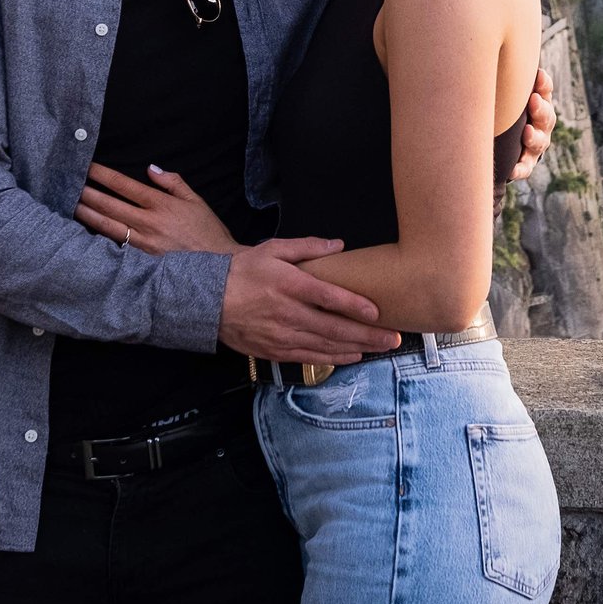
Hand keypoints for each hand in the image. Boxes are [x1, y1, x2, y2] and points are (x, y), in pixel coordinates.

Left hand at [77, 164, 241, 254]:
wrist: (219, 268)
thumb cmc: (209, 233)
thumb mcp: (197, 202)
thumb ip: (174, 183)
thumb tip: (151, 169)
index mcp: (162, 205)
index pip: (125, 186)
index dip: (104, 175)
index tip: (89, 168)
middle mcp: (149, 223)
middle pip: (110, 205)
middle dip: (88, 193)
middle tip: (70, 185)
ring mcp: (142, 244)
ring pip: (108, 226)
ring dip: (88, 215)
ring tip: (72, 206)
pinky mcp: (140, 261)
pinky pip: (115, 247)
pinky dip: (99, 239)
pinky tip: (85, 235)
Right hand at [218, 241, 399, 364]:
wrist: (209, 300)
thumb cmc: (244, 271)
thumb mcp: (273, 249)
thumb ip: (307, 247)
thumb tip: (338, 245)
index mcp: (288, 285)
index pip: (327, 297)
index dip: (354, 305)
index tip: (377, 312)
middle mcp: (287, 313)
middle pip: (334, 327)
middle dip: (367, 334)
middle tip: (394, 337)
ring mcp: (282, 335)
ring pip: (326, 346)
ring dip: (357, 348)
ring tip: (382, 348)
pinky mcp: (276, 351)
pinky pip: (311, 357)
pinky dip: (335, 358)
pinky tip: (353, 355)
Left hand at [509, 66, 555, 182]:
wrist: (500, 143)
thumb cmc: (500, 110)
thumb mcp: (502, 95)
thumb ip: (500, 80)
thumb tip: (483, 48)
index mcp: (537, 103)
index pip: (544, 91)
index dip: (544, 85)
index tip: (538, 75)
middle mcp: (540, 124)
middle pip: (547, 116)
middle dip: (541, 109)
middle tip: (533, 101)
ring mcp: (534, 145)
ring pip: (540, 142)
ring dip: (535, 137)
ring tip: (527, 133)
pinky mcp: (525, 164)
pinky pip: (525, 168)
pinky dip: (519, 169)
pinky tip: (512, 170)